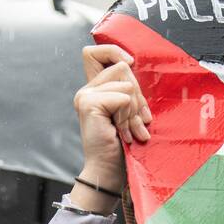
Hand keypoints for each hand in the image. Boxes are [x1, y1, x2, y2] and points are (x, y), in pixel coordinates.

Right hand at [70, 44, 151, 210]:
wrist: (109, 173)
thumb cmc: (122, 146)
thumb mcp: (128, 112)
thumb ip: (127, 89)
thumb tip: (133, 64)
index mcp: (94, 89)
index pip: (96, 51)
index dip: (114, 51)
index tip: (130, 64)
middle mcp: (86, 90)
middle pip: (121, 67)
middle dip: (137, 95)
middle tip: (138, 121)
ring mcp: (85, 96)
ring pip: (125, 82)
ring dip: (135, 109)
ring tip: (131, 130)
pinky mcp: (89, 104)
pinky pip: (123, 97)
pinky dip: (129, 115)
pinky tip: (124, 132)